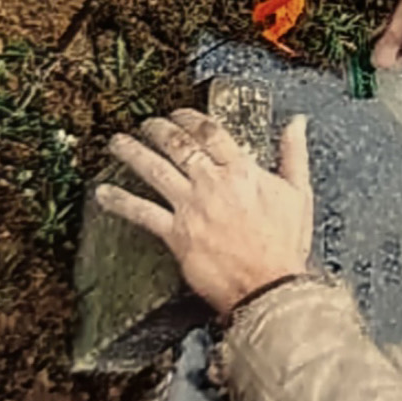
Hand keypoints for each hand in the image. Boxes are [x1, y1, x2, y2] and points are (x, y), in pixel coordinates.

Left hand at [94, 110, 313, 318]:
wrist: (270, 286)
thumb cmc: (285, 245)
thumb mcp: (298, 193)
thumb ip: (293, 154)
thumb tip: (296, 124)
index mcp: (242, 171)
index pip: (210, 132)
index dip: (190, 118)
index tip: (179, 114)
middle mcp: (213, 183)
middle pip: (178, 145)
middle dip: (157, 129)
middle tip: (146, 124)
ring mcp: (192, 208)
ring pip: (155, 170)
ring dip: (132, 153)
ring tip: (118, 143)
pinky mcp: (176, 234)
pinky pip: (142, 213)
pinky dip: (120, 201)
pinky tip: (103, 193)